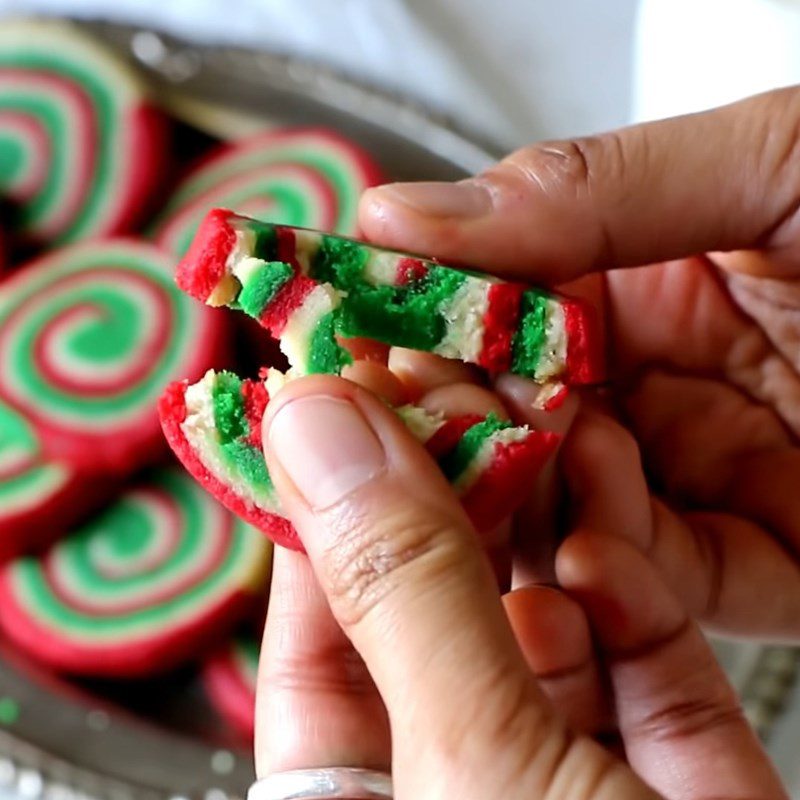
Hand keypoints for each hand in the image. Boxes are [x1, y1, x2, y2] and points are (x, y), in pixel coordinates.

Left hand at [254, 376, 785, 799]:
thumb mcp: (476, 778)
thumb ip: (400, 588)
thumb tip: (312, 424)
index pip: (314, 623)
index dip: (320, 496)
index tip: (331, 389)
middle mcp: (452, 784)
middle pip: (432, 600)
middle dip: (443, 480)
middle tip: (443, 369)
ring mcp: (571, 773)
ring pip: (542, 609)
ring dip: (544, 510)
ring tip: (535, 408)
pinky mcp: (681, 770)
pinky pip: (640, 649)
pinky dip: (625, 576)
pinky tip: (609, 527)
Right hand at [359, 87, 799, 640]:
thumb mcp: (774, 161)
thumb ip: (586, 189)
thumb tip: (407, 216)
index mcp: (654, 261)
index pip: (503, 293)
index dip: (425, 310)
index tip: (348, 326)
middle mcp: (669, 367)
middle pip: (524, 406)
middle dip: (460, 420)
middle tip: (393, 425)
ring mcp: (712, 465)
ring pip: (579, 502)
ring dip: (535, 503)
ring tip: (493, 488)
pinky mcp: (769, 560)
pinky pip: (672, 577)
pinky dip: (627, 572)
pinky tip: (592, 551)